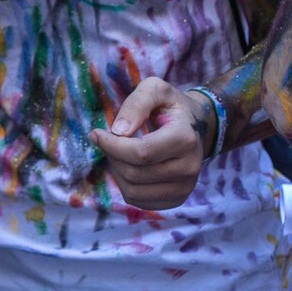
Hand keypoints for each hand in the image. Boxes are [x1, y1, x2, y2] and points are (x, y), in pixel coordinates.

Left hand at [90, 77, 209, 209]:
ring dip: (116, 172)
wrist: (196, 126)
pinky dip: (125, 186)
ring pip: (133, 191)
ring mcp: (185, 188)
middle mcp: (189, 167)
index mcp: (185, 138)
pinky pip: (139, 201)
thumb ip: (136, 103)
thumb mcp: (155, 90)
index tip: (96, 133)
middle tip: (108, 140)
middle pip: (134, 173)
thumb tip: (118, 131)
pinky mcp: (177, 199)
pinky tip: (127, 167)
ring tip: (118, 153)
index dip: (112, 145)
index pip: (140, 153)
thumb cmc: (170, 106)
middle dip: (112, 156)